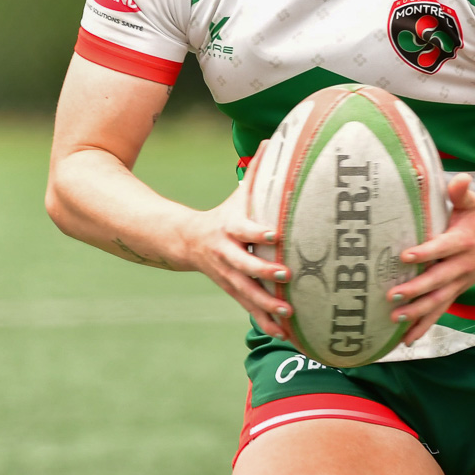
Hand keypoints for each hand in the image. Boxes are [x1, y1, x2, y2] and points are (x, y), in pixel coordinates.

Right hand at [180, 143, 292, 339]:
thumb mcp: (239, 194)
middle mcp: (228, 255)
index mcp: (230, 229)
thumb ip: (257, 171)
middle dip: (265, 272)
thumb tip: (273, 138)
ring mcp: (229, 276)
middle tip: (286, 275)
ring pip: (247, 293)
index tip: (274, 232)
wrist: (186, 242)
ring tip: (288, 313)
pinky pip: (249, 309)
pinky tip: (284, 335)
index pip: (245, 229)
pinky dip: (266, 322)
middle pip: (245, 265)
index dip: (258, 231)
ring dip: (267, 305)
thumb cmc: (225, 215)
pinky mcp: (233, 291)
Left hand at [385, 173, 474, 346]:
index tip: (405, 255)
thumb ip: (461, 192)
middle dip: (416, 289)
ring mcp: (459, 283)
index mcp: (463, 242)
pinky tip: (407, 339)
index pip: (442, 248)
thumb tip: (459, 179)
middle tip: (393, 295)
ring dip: (417, 312)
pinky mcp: (456, 293)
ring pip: (438, 301)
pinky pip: (440, 312)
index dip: (425, 252)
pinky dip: (424, 326)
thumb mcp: (474, 203)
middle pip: (438, 280)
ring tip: (396, 319)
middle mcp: (462, 266)